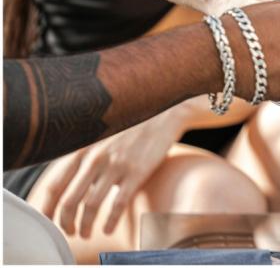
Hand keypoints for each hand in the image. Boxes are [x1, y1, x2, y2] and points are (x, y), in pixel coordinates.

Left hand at [41, 108, 184, 237]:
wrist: (163, 114)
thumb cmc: (129, 127)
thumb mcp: (99, 137)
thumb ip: (82, 157)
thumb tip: (67, 184)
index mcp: (81, 149)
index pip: (54, 186)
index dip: (47, 209)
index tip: (48, 221)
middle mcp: (95, 158)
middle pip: (69, 201)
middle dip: (65, 223)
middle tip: (69, 232)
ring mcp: (116, 165)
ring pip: (90, 206)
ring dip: (85, 226)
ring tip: (86, 234)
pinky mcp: (137, 172)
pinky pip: (118, 204)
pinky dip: (109, 222)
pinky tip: (107, 229)